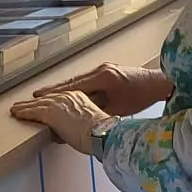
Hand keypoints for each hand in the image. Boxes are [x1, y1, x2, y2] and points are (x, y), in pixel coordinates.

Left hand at [11, 90, 110, 154]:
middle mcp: (67, 96)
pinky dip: (24, 113)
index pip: (57, 98)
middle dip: (33, 103)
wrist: (102, 133)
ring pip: (37, 104)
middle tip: (22, 105)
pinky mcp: (51, 113)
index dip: (46, 101)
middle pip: (45, 99)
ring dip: (25, 107)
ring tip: (16, 109)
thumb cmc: (100, 133)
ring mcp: (58, 103)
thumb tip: (61, 133)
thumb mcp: (87, 124)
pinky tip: (17, 114)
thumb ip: (72, 124)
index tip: (39, 103)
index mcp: (78, 97)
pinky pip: (33, 112)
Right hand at [34, 62, 160, 115]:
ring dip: (63, 88)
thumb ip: (98, 114)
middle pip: (72, 81)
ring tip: (46, 95)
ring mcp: (104, 68)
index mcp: (102, 77)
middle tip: (34, 96)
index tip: (37, 96)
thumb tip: (78, 123)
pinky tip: (67, 93)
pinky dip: (75, 86)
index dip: (54, 92)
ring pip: (78, 80)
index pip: (72, 86)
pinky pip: (86, 79)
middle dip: (53, 89)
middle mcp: (100, 70)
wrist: (157, 84)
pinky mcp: (108, 71)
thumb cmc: (140, 97)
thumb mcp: (118, 109)